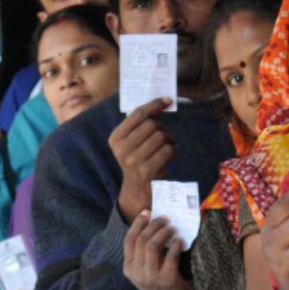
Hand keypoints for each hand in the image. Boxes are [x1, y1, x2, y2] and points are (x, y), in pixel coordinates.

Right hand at [110, 98, 174, 222]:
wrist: (136, 189)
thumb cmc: (138, 159)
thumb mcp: (132, 141)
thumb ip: (141, 124)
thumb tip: (161, 102)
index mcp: (115, 138)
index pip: (137, 114)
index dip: (154, 105)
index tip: (168, 100)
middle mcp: (121, 149)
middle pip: (151, 124)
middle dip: (162, 127)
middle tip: (165, 135)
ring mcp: (133, 161)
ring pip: (160, 136)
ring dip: (169, 139)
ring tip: (168, 145)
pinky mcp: (146, 171)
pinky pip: (167, 150)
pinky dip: (172, 150)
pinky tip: (170, 155)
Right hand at [123, 211, 194, 289]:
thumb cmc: (160, 284)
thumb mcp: (145, 270)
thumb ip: (144, 253)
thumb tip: (152, 223)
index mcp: (129, 268)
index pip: (129, 240)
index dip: (137, 224)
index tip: (147, 212)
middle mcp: (136, 272)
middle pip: (141, 240)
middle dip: (153, 225)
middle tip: (165, 218)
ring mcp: (151, 277)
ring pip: (152, 245)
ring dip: (163, 233)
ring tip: (172, 228)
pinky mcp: (166, 279)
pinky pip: (170, 256)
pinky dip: (176, 245)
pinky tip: (180, 241)